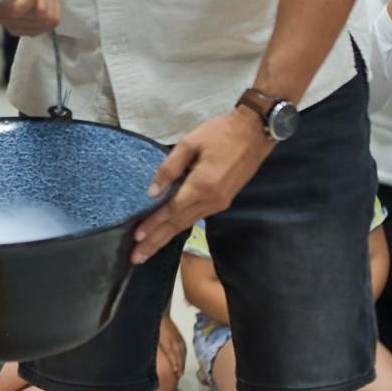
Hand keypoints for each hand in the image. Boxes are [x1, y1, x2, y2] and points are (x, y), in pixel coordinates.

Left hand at [132, 107, 274, 263]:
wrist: (255, 132)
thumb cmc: (221, 132)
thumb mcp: (190, 142)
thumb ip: (169, 168)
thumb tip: (152, 193)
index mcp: (202, 186)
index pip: (171, 211)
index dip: (153, 225)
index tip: (136, 239)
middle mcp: (211, 201)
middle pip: (178, 225)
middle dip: (155, 242)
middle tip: (136, 258)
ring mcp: (219, 203)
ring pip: (187, 224)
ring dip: (166, 237)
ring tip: (148, 249)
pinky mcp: (223, 201)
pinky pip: (196, 217)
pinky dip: (179, 226)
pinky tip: (169, 231)